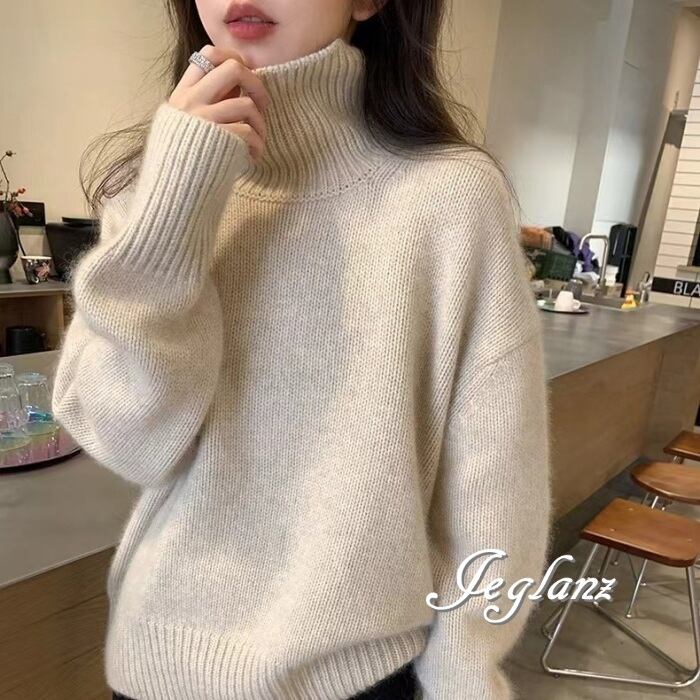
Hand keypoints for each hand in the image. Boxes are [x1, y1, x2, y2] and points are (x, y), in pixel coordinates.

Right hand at [168, 45, 269, 163]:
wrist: (173, 190)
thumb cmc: (185, 160)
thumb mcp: (186, 123)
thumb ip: (206, 101)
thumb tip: (240, 80)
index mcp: (183, 94)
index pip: (208, 55)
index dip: (234, 60)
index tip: (246, 79)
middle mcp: (191, 102)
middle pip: (233, 69)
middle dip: (256, 84)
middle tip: (261, 104)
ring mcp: (204, 120)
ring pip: (246, 105)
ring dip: (260, 124)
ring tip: (258, 140)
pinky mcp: (218, 140)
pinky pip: (248, 132)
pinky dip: (257, 145)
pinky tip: (252, 157)